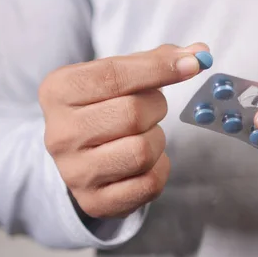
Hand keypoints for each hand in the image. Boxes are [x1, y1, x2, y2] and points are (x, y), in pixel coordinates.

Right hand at [39, 44, 209, 218]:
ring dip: (157, 140)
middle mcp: (59, 133)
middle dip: (156, 108)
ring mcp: (74, 172)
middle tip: (151, 109)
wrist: (79, 155)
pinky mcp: (94, 202)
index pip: (114, 75)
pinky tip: (145, 162)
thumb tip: (200, 54)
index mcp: (58, 92)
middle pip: (133, 114)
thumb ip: (155, 61)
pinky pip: (149, 184)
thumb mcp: (116, 75)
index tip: (192, 64)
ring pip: (142, 151)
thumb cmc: (102, 106)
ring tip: (143, 135)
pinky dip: (159, 168)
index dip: (159, 68)